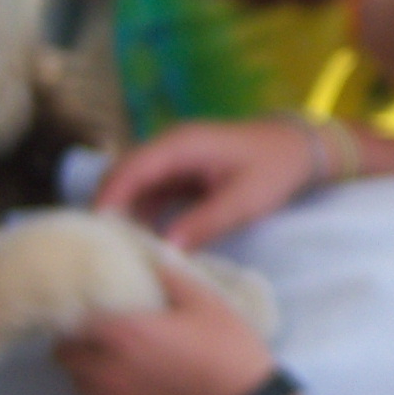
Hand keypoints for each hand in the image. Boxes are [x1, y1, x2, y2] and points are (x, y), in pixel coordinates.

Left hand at [55, 266, 273, 394]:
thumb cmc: (227, 351)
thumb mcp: (205, 301)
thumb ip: (171, 276)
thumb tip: (152, 258)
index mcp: (123, 334)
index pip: (70, 324)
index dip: (73, 315)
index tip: (85, 308)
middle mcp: (108, 371)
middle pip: (65, 358)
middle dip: (75, 344)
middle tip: (96, 335)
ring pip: (79, 385)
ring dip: (87, 371)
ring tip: (112, 361)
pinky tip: (134, 387)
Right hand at [95, 118, 316, 249]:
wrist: (298, 149)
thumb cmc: (274, 169)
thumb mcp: (243, 201)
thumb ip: (204, 223)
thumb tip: (167, 251)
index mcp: (182, 144)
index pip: (131, 168)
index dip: (109, 198)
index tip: (95, 231)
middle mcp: (170, 146)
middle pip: (124, 174)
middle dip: (109, 208)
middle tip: (100, 248)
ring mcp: (174, 158)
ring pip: (135, 185)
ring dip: (126, 214)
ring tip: (118, 250)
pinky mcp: (181, 172)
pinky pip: (152, 192)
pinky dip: (144, 214)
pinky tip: (144, 242)